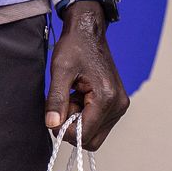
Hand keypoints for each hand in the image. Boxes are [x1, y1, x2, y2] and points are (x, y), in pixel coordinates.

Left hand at [47, 1, 128, 150]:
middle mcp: (118, 104)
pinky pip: (98, 123)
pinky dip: (85, 116)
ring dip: (78, 121)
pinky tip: (79, 96)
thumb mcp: (61, 70)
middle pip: (92, 139)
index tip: (54, 115)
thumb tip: (52, 125)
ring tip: (72, 97)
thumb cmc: (75, 46)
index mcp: (107, 97)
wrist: (89, 31)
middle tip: (64, 104)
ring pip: (94, 133)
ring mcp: (120, 105)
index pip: (84, 135)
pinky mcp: (116, 103)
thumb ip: (56, 99)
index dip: (64, 131)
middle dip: (73, 128)